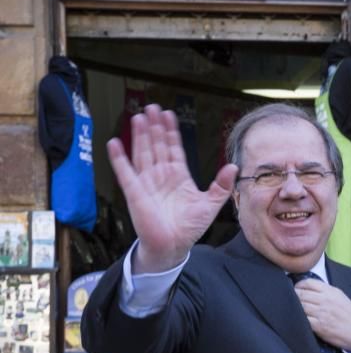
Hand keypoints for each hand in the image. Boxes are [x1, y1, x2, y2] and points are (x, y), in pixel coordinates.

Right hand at [107, 104, 237, 272]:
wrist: (174, 245)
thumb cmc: (190, 227)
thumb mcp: (211, 204)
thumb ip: (221, 185)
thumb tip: (233, 166)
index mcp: (178, 176)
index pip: (173, 148)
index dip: (171, 132)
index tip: (169, 115)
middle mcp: (161, 176)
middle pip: (156, 145)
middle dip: (154, 127)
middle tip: (152, 107)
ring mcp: (147, 182)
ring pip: (142, 153)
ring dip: (140, 135)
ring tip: (138, 117)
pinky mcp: (135, 192)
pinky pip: (125, 172)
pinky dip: (119, 159)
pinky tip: (114, 143)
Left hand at [293, 278, 350, 350]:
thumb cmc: (349, 314)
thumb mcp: (339, 296)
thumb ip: (325, 291)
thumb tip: (308, 288)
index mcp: (330, 291)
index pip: (308, 283)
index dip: (299, 286)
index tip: (296, 289)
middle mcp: (325, 300)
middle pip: (301, 294)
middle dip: (294, 297)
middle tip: (293, 300)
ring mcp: (321, 313)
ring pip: (300, 306)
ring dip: (296, 308)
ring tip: (296, 310)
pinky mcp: (319, 326)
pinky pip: (303, 319)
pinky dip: (300, 318)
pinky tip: (301, 319)